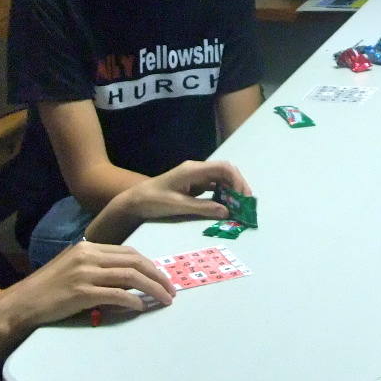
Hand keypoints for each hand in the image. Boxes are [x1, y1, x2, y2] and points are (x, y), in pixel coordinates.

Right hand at [0, 240, 174, 331]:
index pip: (128, 252)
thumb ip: (97, 268)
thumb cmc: (47, 290)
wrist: (21, 304)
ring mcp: (84, 273)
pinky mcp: (81, 293)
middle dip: (157, 275)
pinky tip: (141, 307)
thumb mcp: (72, 269)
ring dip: (152, 288)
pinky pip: (116, 295)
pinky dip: (133, 300)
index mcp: (87, 248)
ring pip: (130, 277)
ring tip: (165, 300)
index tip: (162, 277)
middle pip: (134, 261)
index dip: (149, 264)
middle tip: (171, 290)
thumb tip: (127, 278)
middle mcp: (88, 256)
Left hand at [84, 160, 251, 246]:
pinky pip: (213, 186)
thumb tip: (227, 211)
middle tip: (245, 204)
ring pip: (221, 179)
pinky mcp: (193, 185)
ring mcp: (195, 177)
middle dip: (238, 185)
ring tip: (238, 207)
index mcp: (193, 170)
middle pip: (226, 171)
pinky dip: (222, 194)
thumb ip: (203, 208)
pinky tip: (225, 206)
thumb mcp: (178, 206)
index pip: (224, 168)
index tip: (243, 198)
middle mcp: (196, 170)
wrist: (135, 201)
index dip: (238, 181)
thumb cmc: (154, 201)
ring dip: (231, 190)